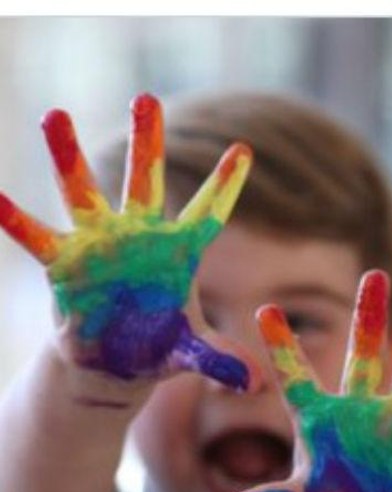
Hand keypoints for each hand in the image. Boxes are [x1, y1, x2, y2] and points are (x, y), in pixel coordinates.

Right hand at [0, 94, 254, 389]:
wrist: (114, 365)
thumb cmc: (159, 348)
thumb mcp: (192, 354)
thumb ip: (222, 360)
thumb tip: (256, 382)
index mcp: (179, 253)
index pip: (208, 213)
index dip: (224, 185)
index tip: (244, 150)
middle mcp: (139, 237)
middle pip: (143, 182)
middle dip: (145, 141)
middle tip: (145, 97)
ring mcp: (99, 246)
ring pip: (83, 194)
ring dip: (68, 157)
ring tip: (52, 114)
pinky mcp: (64, 266)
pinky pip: (37, 238)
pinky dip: (15, 220)